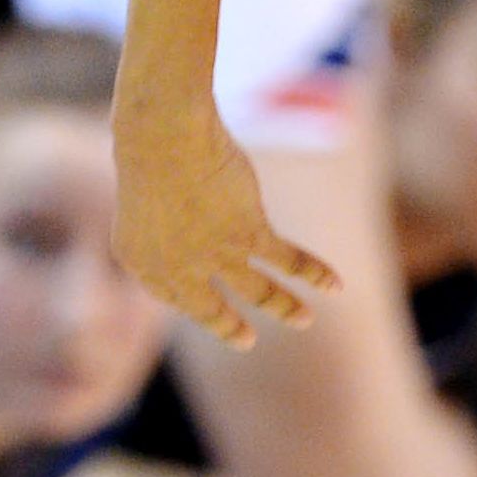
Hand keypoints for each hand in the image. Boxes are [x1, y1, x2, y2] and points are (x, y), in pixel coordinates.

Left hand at [112, 74, 337, 347]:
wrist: (163, 135)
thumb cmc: (148, 149)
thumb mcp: (142, 190)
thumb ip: (160, 219)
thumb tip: (186, 222)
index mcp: (142, 261)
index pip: (172, 296)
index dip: (193, 304)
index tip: (211, 308)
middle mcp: (176, 268)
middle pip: (209, 309)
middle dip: (229, 326)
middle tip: (247, 340)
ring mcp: (212, 256)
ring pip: (258, 292)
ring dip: (285, 307)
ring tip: (306, 320)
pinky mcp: (247, 236)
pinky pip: (287, 261)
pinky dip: (313, 273)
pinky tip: (335, 283)